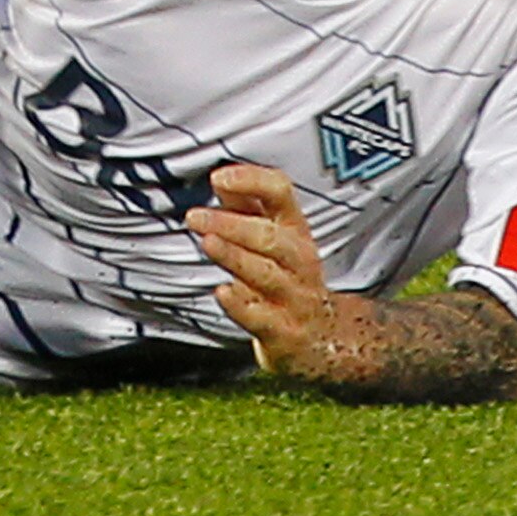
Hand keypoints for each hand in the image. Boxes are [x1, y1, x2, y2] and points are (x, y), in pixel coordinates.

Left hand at [187, 164, 347, 378]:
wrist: (320, 336)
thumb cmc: (289, 278)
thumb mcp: (276, 237)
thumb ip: (246, 208)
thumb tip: (220, 181)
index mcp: (294, 228)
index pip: (280, 193)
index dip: (251, 181)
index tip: (218, 178)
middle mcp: (298, 259)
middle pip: (269, 236)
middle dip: (231, 224)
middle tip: (196, 217)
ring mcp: (294, 296)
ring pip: (265, 273)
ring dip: (234, 256)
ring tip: (208, 243)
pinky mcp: (283, 331)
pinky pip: (261, 317)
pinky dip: (240, 305)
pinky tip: (223, 292)